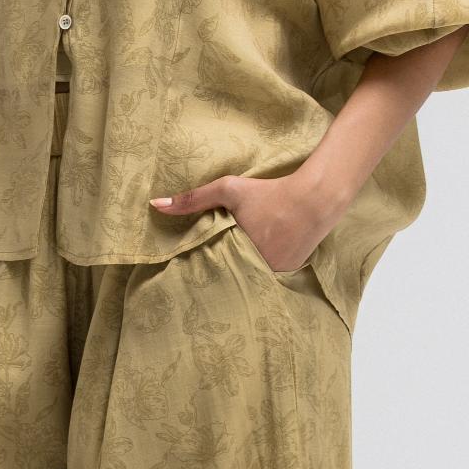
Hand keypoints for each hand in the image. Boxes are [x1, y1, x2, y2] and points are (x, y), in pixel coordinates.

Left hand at [149, 170, 350, 272]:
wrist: (314, 200)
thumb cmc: (268, 192)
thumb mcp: (228, 189)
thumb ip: (193, 199)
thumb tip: (155, 205)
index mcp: (237, 252)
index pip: (210, 268)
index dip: (200, 268)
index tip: (186, 271)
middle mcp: (255, 268)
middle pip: (229, 274)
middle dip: (218, 273)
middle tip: (202, 278)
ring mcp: (273, 274)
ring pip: (248, 277)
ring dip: (239, 273)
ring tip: (227, 273)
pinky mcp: (287, 274)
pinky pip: (266, 278)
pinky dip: (259, 272)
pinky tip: (253, 267)